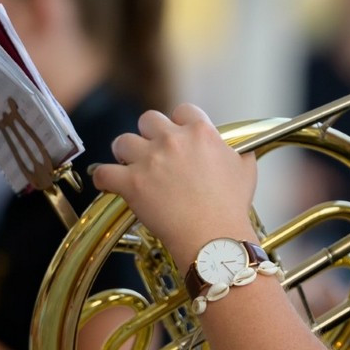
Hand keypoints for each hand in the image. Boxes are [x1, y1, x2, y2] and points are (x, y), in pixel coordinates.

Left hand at [91, 104, 257, 266]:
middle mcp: (173, 140)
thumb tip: (237, 147)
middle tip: (151, 152)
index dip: (177, 123)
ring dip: (125, 153)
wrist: (214, 239)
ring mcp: (149, 161)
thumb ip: (238, 151)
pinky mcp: (131, 184)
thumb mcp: (246, 170)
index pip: (182, 110)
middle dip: (148, 135)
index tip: (176, 136)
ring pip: (122, 141)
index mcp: (201, 132)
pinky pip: (103, 172)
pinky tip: (108, 183)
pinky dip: (103, 178)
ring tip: (129, 166)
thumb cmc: (231, 208)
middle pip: (148, 119)